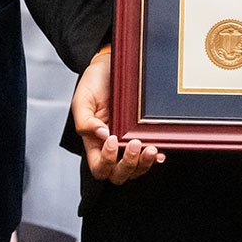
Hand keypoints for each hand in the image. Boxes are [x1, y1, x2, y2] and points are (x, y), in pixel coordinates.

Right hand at [72, 50, 160, 184]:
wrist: (109, 66)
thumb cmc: (94, 83)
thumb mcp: (82, 100)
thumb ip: (84, 121)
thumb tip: (100, 135)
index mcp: (94, 143)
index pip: (99, 167)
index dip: (105, 161)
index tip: (111, 138)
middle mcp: (111, 148)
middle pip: (119, 174)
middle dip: (128, 165)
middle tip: (134, 144)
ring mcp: (128, 143)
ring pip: (136, 169)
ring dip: (144, 164)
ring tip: (150, 149)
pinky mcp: (142, 135)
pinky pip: (150, 155)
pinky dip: (155, 157)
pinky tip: (159, 150)